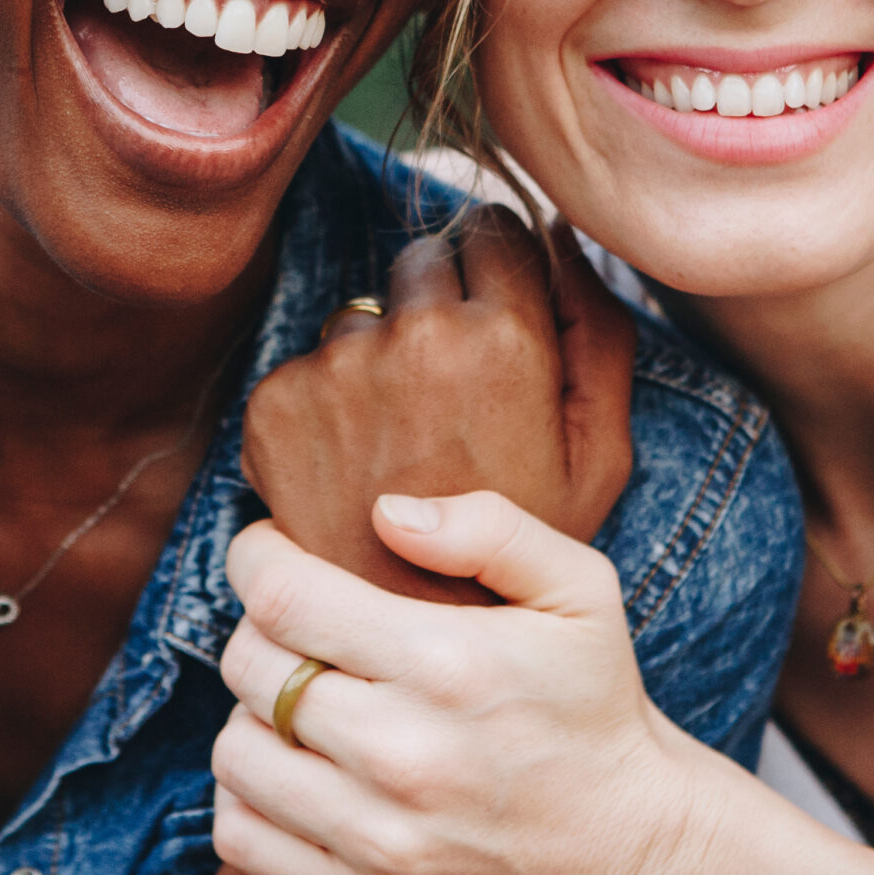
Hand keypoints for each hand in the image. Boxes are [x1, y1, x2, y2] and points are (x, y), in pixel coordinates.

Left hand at [210, 492, 724, 874]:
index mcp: (448, 664)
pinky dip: (247, 796)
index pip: (284, 598)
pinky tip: (294, 770)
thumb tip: (385, 513)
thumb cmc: (596, 707)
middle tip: (296, 625)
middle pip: (249, 668)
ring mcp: (380, 838)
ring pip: (236, 752)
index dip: (256, 560)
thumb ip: (490, 528)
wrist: (635, 854)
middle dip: (258, 628)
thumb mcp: (580, 590)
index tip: (271, 552)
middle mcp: (403, 754)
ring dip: (253, 713)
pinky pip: (242, 837)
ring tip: (298, 700)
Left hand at [240, 207, 633, 601]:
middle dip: (439, 307)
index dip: (501, 271)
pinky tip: (353, 472)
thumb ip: (598, 333)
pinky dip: (323, 407)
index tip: (499, 319)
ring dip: (377, 358)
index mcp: (505, 339)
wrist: (418, 646)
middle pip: (422, 259)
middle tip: (451, 400)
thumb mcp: (598, 455)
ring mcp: (337, 370)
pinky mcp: (275, 406)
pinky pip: (304, 368)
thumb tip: (563, 234)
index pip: (493, 227)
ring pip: (359, 316)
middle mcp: (415, 339)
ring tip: (402, 449)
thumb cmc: (521, 557)